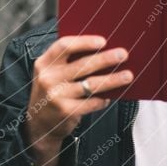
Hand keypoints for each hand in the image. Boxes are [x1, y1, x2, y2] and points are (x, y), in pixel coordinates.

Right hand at [23, 35, 131, 165]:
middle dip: (106, 58)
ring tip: (127, 75)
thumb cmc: (52, 91)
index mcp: (44, 63)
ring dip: (112, 79)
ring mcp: (57, 96)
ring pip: (91, 84)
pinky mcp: (66, 111)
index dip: (84, 42)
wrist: (39, 123)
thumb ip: (67, 61)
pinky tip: (110, 96)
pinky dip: (103, 99)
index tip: (103, 41)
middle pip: (82, 64)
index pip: (64, 46)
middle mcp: (48, 78)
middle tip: (123, 54)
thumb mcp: (50, 73)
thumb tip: (100, 50)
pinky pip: (92, 102)